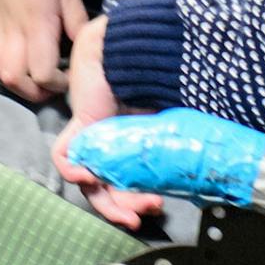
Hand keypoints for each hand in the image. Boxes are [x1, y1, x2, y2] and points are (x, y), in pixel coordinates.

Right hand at [0, 0, 90, 102]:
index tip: (69, 78)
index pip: (41, 72)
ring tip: (33, 75)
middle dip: (33, 91)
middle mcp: (14, 28)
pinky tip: (13, 53)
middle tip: (51, 85)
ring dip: (13, 78)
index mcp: (38, 23)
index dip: (56, 83)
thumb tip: (87, 49)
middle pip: (12, 78)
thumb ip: (77, 24)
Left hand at [49, 18, 160, 228]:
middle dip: (126, 208)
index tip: (158, 205)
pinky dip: (74, 170)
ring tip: (126, 214)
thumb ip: (176, 141)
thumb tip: (200, 167)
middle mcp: (112, 143)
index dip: (139, 198)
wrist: (138, 49)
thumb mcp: (173, 118)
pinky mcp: (79, 126)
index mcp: (133, 142)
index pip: (129, 179)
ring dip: (106, 202)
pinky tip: (89, 178)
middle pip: (110, 187)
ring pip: (89, 181)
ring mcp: (93, 136)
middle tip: (143, 215)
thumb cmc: (160, 77)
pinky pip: (64, 156)